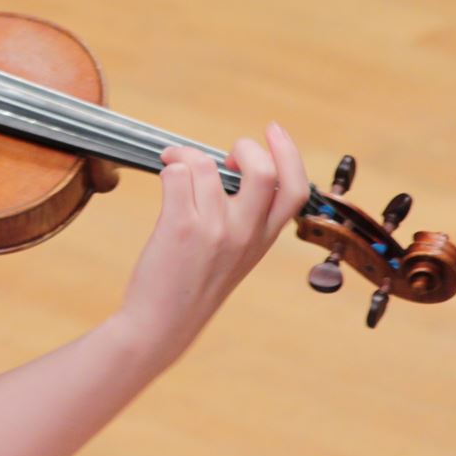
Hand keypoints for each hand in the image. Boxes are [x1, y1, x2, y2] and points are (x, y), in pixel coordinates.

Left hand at [116, 122, 309, 364]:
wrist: (161, 324)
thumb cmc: (191, 286)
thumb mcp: (235, 257)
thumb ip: (244, 220)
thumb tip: (227, 170)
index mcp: (263, 240)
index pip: (294, 189)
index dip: (289, 153)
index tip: (272, 131)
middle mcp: (245, 233)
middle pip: (263, 170)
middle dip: (244, 147)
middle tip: (222, 155)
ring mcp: (214, 230)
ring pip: (205, 165)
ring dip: (185, 156)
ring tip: (174, 165)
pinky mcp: (181, 228)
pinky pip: (177, 174)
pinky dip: (168, 167)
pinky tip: (164, 175)